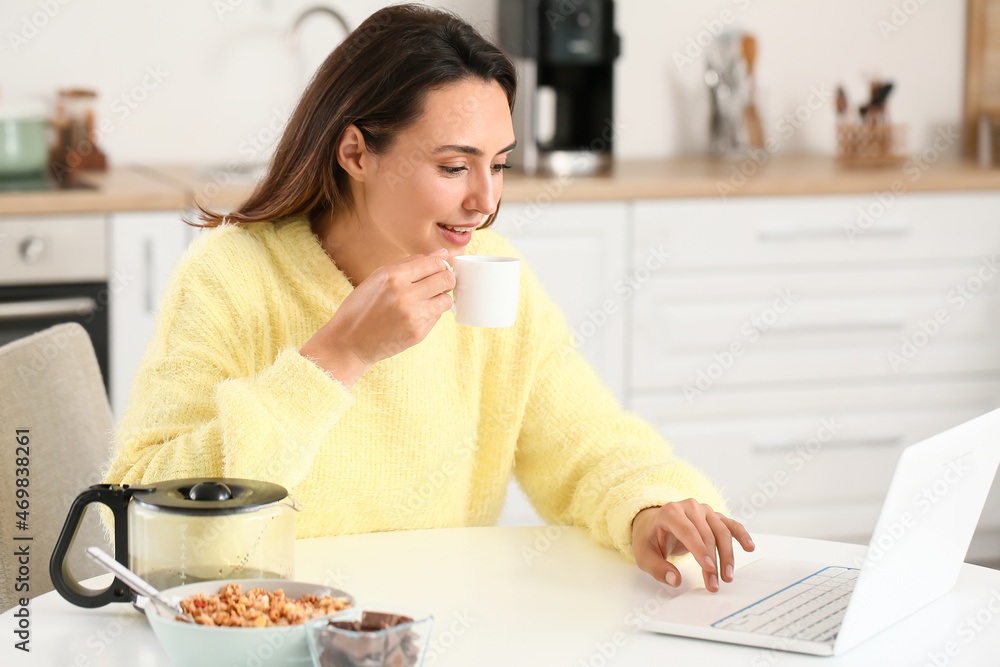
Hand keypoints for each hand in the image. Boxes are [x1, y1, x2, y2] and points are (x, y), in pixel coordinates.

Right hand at [300, 249, 454, 385]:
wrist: (349, 342)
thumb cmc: (362, 306)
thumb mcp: (379, 276)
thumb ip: (412, 263)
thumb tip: (442, 254)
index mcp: (393, 276)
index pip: (435, 264)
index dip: (440, 265)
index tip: (437, 269)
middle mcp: (405, 295)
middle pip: (446, 280)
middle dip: (446, 279)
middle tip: (437, 283)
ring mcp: (413, 316)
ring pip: (447, 300)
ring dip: (440, 298)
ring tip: (425, 300)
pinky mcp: (418, 334)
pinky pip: (437, 317)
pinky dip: (430, 314)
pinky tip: (414, 315)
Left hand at [631, 499, 753, 591]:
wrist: (653, 523)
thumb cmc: (649, 538)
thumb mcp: (644, 555)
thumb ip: (657, 569)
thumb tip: (675, 580)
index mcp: (670, 513)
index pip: (688, 531)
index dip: (699, 550)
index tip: (709, 569)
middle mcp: (689, 507)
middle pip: (707, 535)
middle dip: (713, 561)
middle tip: (715, 584)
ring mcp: (703, 510)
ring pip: (721, 532)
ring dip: (727, 555)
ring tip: (728, 576)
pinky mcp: (713, 516)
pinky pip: (730, 524)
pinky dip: (741, 535)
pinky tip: (749, 547)